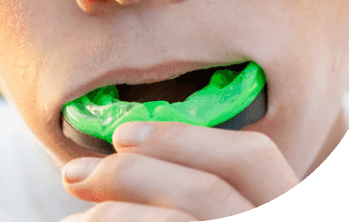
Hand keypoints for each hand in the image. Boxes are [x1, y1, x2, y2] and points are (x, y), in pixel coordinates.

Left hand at [60, 121, 299, 220]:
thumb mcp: (213, 217)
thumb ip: (187, 196)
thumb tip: (126, 153)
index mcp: (275, 210)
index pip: (252, 158)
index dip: (185, 137)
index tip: (123, 134)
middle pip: (208, 188)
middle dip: (132, 172)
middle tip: (74, 175)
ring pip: (180, 221)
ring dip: (115, 213)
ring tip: (74, 221)